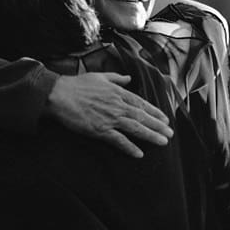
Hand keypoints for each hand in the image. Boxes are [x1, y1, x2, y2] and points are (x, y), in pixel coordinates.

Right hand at [45, 73, 172, 157]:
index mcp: (118, 92)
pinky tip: (139, 153)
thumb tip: (128, 78)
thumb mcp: (99, 76)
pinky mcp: (100, 130)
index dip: (155, 112)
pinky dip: (129, 147)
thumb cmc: (77, 85)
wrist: (59, 95)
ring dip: (151, 136)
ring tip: (162, 142)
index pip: (141, 103)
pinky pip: (118, 140)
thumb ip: (116, 78)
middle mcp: (117, 106)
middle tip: (170, 134)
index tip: (165, 119)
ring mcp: (109, 119)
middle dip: (158, 126)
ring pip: (135, 128)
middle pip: (142, 117)